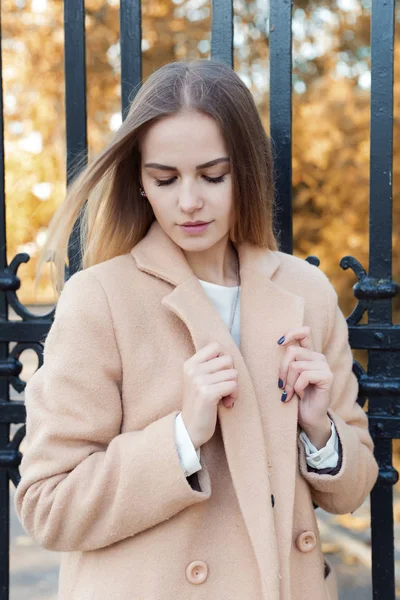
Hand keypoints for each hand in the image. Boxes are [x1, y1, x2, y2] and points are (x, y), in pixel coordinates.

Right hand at [181, 341, 237, 449]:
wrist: (189, 428)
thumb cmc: (199, 403)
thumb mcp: (198, 379)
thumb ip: (210, 365)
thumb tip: (230, 354)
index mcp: (190, 364)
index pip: (216, 345)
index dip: (224, 358)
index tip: (221, 372)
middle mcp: (193, 370)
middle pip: (228, 359)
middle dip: (231, 374)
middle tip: (224, 387)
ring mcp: (199, 381)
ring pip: (233, 373)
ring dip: (234, 387)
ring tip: (224, 397)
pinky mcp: (207, 393)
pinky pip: (233, 386)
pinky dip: (233, 395)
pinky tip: (226, 403)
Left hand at [277, 326, 332, 447]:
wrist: (309, 418)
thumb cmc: (296, 397)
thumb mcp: (288, 376)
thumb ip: (287, 362)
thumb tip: (278, 345)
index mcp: (308, 354)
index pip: (304, 332)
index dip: (291, 333)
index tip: (279, 343)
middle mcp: (318, 357)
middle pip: (292, 351)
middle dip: (282, 370)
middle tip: (281, 386)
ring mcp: (324, 366)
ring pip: (296, 365)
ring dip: (288, 383)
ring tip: (289, 394)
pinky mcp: (327, 377)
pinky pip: (305, 376)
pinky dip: (297, 388)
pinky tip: (300, 395)